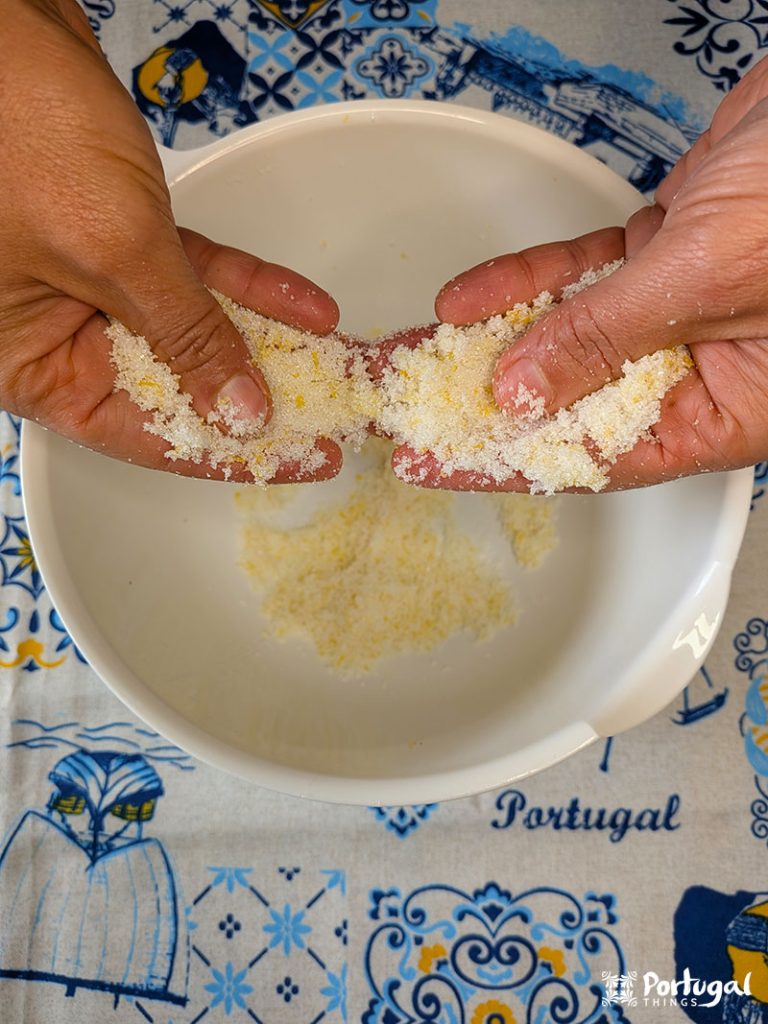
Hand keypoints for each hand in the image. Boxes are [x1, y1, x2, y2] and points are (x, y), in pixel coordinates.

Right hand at [1, 0, 340, 481]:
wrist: (2, 23)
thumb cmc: (19, 132)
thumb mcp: (113, 253)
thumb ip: (184, 337)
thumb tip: (240, 413)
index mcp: (35, 366)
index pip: (145, 435)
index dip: (229, 454)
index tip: (302, 460)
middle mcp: (62, 335)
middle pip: (177, 388)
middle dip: (259, 397)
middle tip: (333, 417)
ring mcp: (94, 285)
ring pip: (195, 330)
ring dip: (268, 341)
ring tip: (337, 365)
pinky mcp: (122, 237)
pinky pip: (198, 276)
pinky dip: (250, 286)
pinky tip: (309, 306)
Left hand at [412, 55, 767, 491]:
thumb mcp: (703, 282)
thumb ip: (606, 340)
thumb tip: (522, 398)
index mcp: (729, 409)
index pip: (598, 458)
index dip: (508, 464)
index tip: (435, 465)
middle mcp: (702, 369)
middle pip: (572, 402)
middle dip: (484, 404)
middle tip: (405, 412)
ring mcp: (679, 311)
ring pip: (567, 337)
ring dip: (490, 341)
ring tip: (414, 355)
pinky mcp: (663, 256)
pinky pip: (580, 278)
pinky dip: (527, 281)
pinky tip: (466, 299)